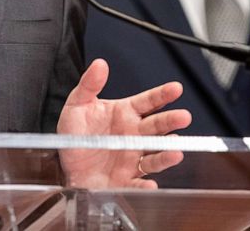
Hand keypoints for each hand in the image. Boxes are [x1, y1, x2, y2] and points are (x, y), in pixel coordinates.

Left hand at [56, 59, 190, 188]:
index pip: (148, 102)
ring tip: (175, 151)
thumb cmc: (75, 134)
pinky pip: (138, 183)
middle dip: (171, 121)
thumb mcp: (77, 105)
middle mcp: (134, 135)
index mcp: (125, 114)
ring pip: (155, 155)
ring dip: (166, 154)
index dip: (162, 95)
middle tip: (183, 116)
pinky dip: (145, 185)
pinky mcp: (127, 180)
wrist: (66, 165)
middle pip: (157, 126)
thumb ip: (89, 85)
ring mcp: (133, 157)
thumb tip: (99, 64)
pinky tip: (150, 183)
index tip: (176, 88)